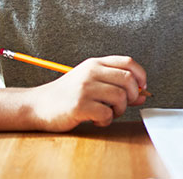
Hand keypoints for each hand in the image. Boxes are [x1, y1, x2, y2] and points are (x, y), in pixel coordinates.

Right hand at [29, 55, 147, 131]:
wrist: (38, 105)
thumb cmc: (69, 94)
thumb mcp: (93, 83)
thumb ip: (117, 86)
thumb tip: (144, 94)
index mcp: (96, 63)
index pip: (128, 62)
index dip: (140, 75)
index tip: (141, 87)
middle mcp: (91, 72)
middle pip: (128, 79)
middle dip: (132, 95)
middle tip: (124, 104)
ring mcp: (85, 88)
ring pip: (120, 97)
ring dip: (120, 110)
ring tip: (109, 113)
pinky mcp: (79, 106)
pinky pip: (106, 113)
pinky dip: (107, 120)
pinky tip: (98, 120)